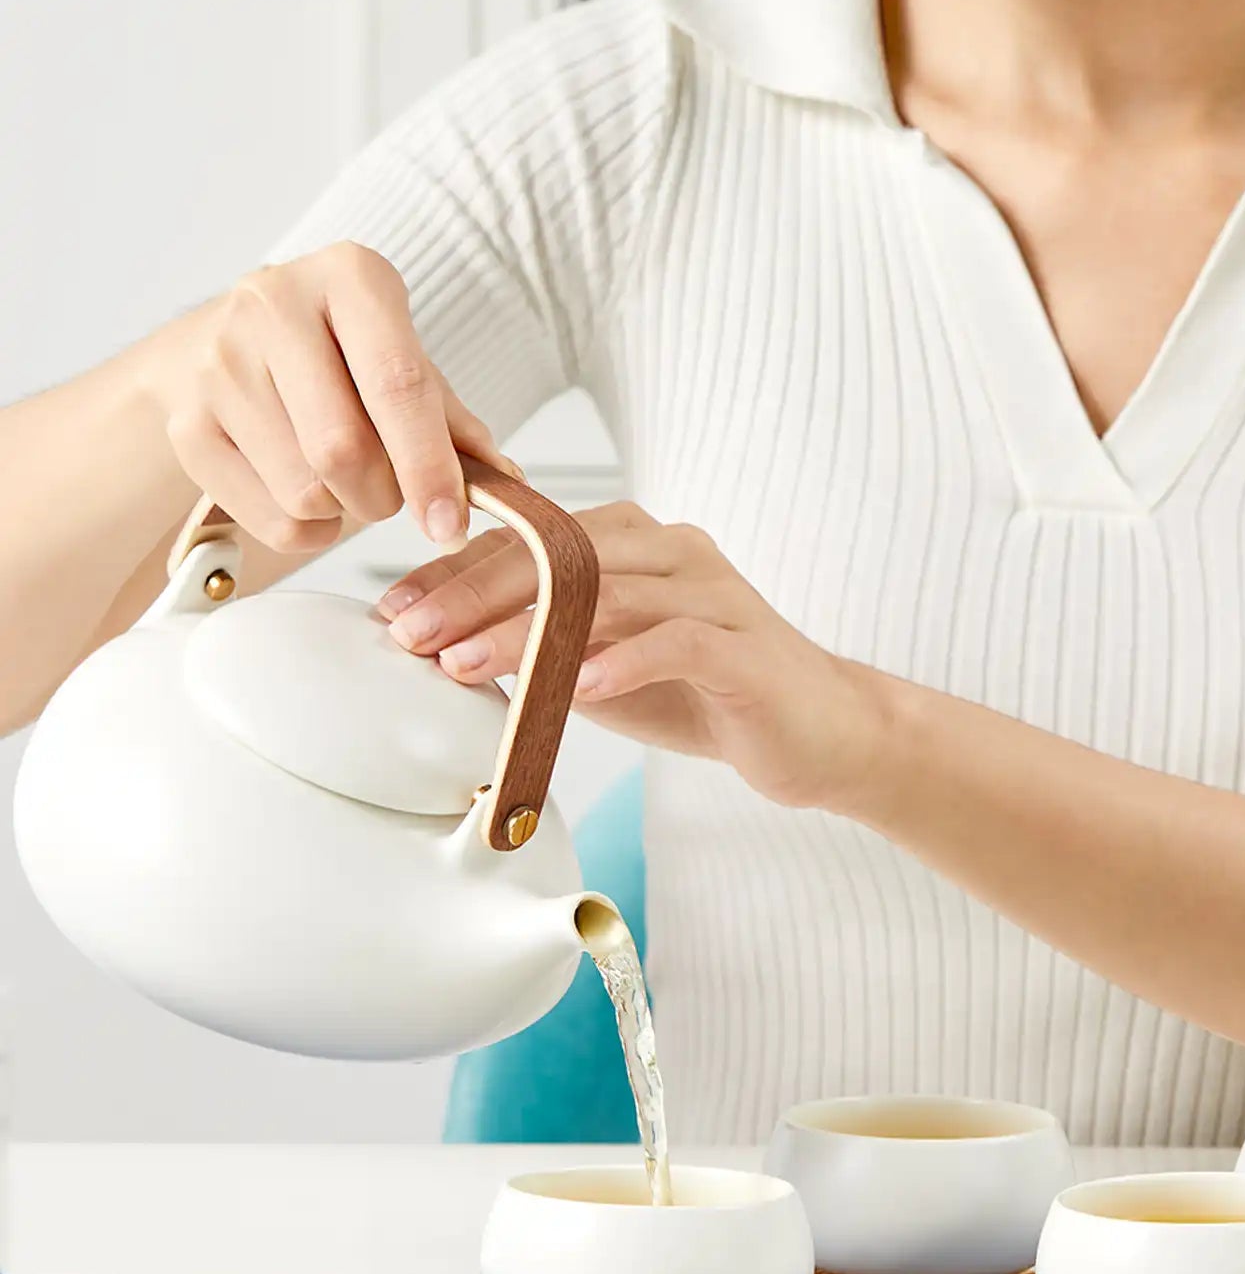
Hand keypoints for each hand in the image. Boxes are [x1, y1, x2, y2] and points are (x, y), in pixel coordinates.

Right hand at [149, 242, 517, 554]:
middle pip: (344, 451)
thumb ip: (457, 425)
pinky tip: (306, 495)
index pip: (397, 385)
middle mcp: (274, 302)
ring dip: (343, 513)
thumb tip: (507, 483)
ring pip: (305, 491)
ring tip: (343, 481)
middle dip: (384, 497)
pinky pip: (270, 518)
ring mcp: (218, 360)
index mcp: (350, 277)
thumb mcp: (406, 367)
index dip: (429, 468)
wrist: (230, 347)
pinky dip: (306, 531)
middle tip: (391, 493)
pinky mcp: (186, 422)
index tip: (449, 525)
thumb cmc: (340, 360)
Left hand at [377, 502, 892, 809]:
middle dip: (474, 594)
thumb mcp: (609, 668)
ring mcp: (715, 592)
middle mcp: (674, 549)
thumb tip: (452, 651)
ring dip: (529, 632)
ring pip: (609, 595)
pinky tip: (576, 688)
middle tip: (412, 634)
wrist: (821, 731)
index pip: (532, 543)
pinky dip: (624, 662)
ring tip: (466, 666)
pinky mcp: (746, 645)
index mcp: (636, 542)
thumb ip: (547, 649)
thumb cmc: (709, 697)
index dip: (455, 573)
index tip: (394, 611)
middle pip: (561, 555)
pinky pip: (678, 641)